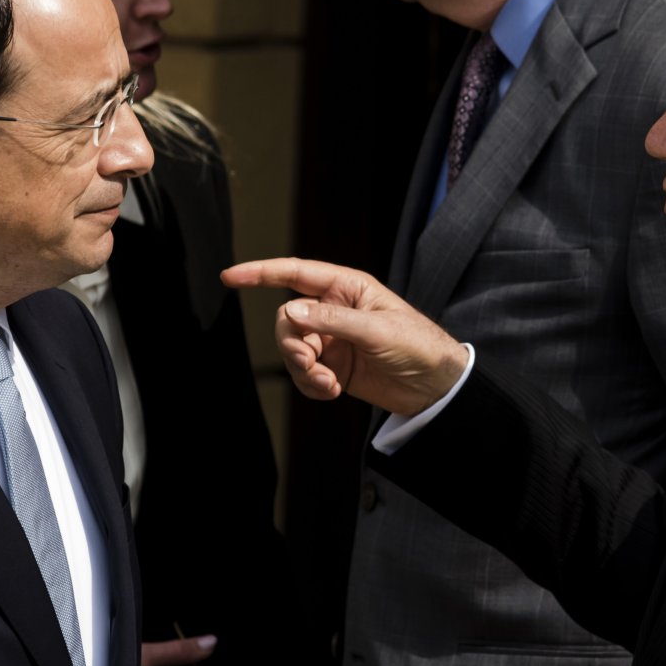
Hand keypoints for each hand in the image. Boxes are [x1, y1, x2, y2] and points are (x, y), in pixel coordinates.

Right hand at [222, 258, 467, 416]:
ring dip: (303, 371)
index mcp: (346, 287)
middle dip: (292, 346)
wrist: (436, 386)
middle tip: (313, 366)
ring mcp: (331, 339)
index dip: (260, 273)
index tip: (229, 276)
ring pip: (292, 350)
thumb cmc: (418, 345)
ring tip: (328, 384)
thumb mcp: (377, 331)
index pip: (295, 274)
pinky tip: (332, 392)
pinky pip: (303, 374)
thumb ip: (332, 321)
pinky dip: (310, 385)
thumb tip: (291, 313)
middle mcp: (334, 310)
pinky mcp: (332, 366)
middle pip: (287, 320)